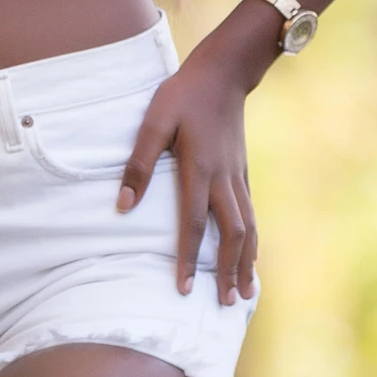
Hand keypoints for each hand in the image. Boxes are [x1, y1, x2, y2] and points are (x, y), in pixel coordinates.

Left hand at [119, 43, 257, 305]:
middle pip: (231, 234)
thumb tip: (123, 207)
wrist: (223, 72)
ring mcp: (237, 176)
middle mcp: (223, 179)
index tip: (184, 290)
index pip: (194, 224)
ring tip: (245, 293)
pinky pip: (251, 213)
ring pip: (248, 227)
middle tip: (224, 304)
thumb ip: (139, 164)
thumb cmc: (183, 95)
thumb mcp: (154, 121)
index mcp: (199, 169)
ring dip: (246, 262)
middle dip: (227, 271)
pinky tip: (250, 255)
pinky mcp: (242, 171)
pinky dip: (253, 240)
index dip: (188, 259)